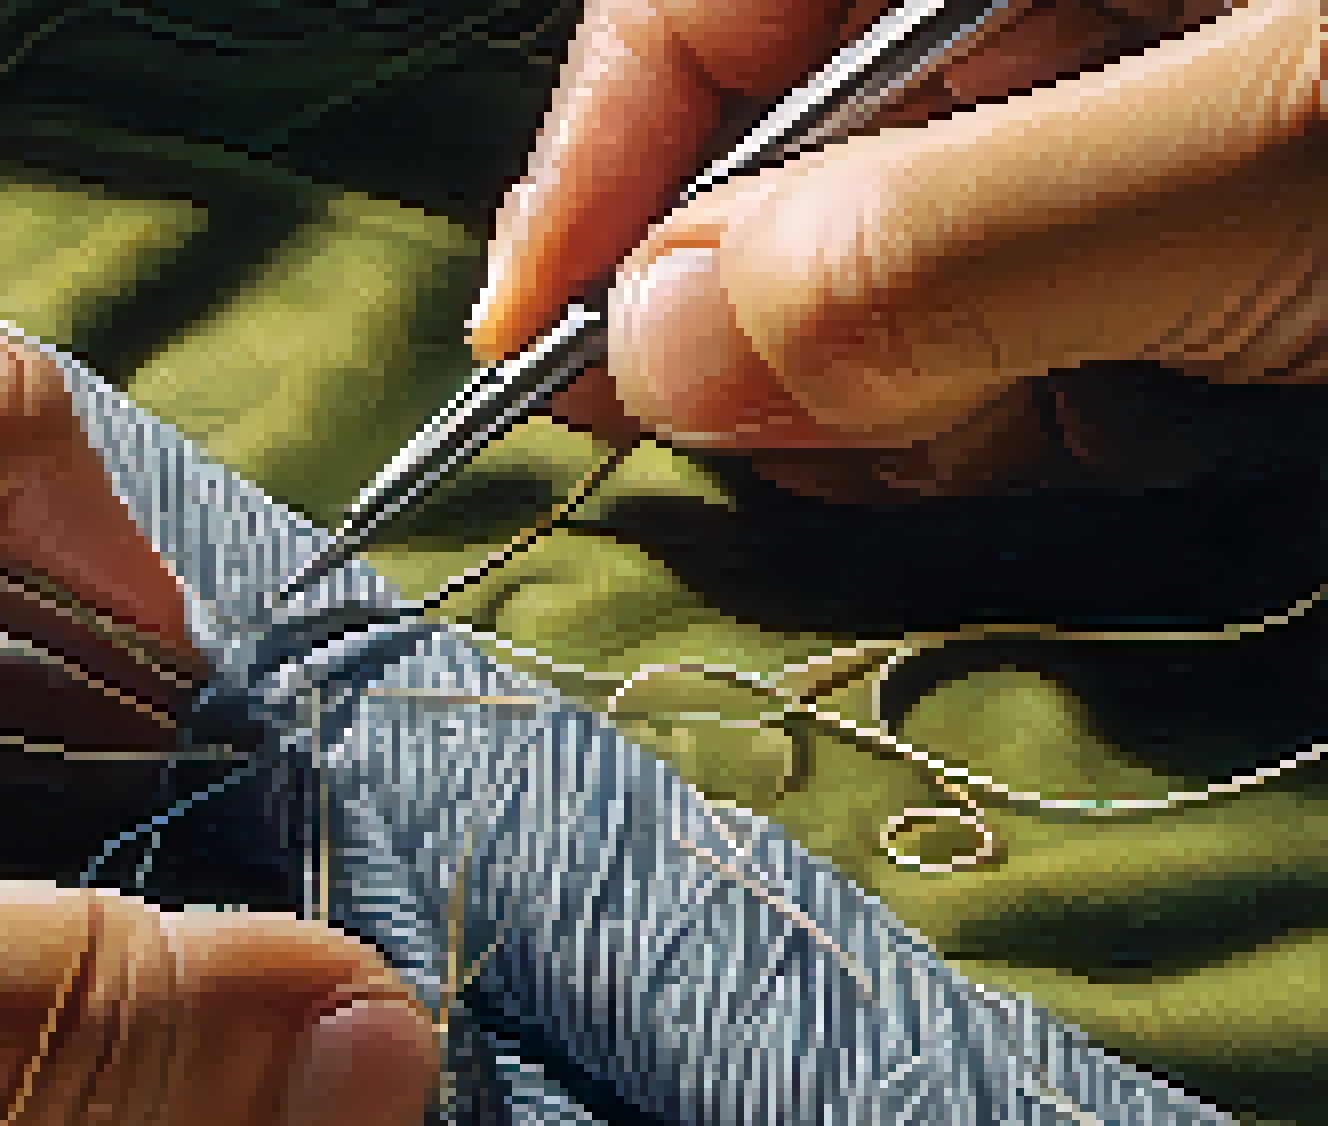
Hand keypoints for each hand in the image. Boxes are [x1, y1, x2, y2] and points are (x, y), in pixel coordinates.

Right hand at [470, 0, 1322, 499]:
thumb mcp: (1243, 161)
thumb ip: (934, 248)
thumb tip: (654, 352)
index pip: (696, 8)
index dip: (592, 171)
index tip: (523, 350)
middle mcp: (1017, 19)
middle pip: (770, 169)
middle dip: (777, 329)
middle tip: (849, 440)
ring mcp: (1088, 132)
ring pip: (869, 286)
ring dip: (910, 406)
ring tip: (1056, 432)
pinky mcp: (1150, 243)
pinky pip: (993, 347)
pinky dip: (1015, 428)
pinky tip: (1122, 436)